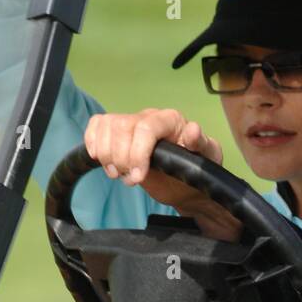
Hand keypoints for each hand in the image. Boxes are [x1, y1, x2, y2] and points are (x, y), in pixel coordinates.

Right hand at [83, 107, 243, 242]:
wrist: (185, 184)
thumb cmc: (197, 170)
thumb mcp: (208, 159)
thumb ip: (202, 144)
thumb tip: (193, 131)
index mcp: (171, 120)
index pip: (146, 127)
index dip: (137, 152)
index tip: (138, 177)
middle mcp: (149, 117)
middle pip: (121, 127)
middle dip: (122, 158)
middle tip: (132, 180)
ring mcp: (131, 124)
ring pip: (106, 127)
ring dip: (106, 155)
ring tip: (119, 173)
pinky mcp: (117, 134)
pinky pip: (97, 126)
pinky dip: (93, 143)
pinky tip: (102, 160)